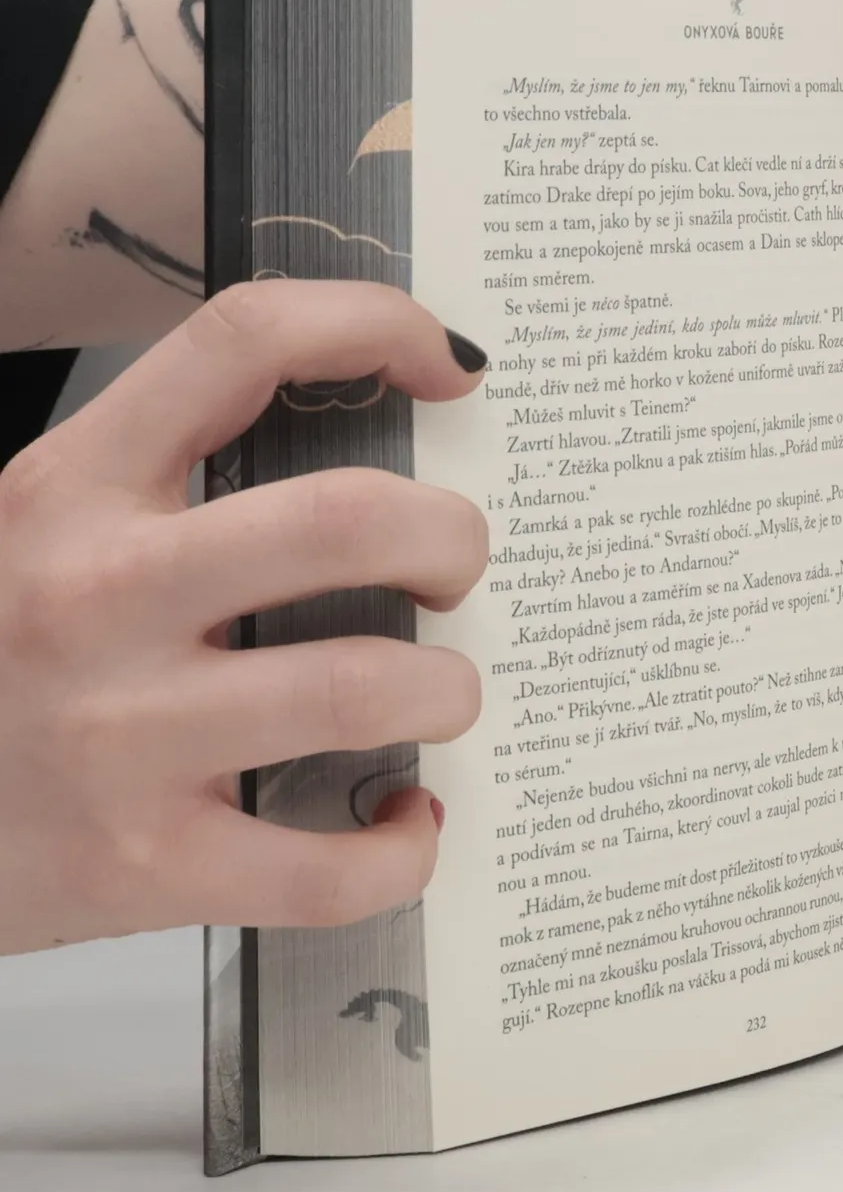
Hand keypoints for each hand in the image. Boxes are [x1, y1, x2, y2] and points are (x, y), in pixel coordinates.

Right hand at [0, 281, 489, 954]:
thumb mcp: (41, 530)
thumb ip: (168, 485)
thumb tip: (371, 475)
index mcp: (74, 486)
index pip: (243, 343)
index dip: (373, 323)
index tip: (445, 359)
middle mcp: (97, 594)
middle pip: (347, 518)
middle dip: (451, 537)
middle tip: (452, 568)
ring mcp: (121, 736)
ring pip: (368, 687)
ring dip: (450, 690)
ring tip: (439, 695)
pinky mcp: (143, 865)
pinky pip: (329, 868)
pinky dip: (401, 851)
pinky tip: (400, 821)